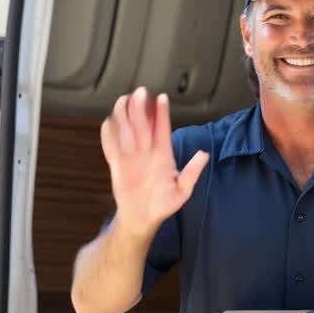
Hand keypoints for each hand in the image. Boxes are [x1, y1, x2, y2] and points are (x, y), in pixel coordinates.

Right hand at [101, 87, 208, 238]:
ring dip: (124, 115)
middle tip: (140, 94)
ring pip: (124, 126)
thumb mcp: (181, 192)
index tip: (162, 98)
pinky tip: (110, 124)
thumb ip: (192, 173)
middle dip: (141, 107)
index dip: (162, 112)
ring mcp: (130, 154)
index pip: (162, 128)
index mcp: (163, 153)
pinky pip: (109, 142)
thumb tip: (204, 154)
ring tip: (125, 109)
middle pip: (142, 121)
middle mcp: (146, 149)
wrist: (141, 218)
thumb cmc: (163, 205)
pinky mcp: (115, 161)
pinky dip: (108, 132)